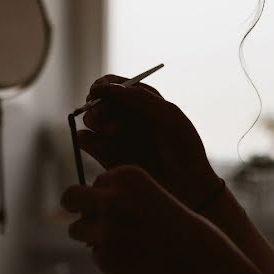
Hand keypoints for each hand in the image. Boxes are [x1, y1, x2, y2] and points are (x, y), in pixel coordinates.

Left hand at [61, 166, 226, 273]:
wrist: (200, 261)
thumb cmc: (178, 228)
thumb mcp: (151, 196)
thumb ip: (120, 196)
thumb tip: (80, 208)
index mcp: (127, 175)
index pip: (96, 182)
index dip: (106, 197)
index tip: (126, 209)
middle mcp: (112, 197)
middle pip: (70, 197)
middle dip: (74, 206)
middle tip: (88, 218)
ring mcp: (105, 228)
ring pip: (77, 228)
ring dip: (93, 236)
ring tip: (125, 244)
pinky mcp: (104, 256)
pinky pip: (94, 253)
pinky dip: (109, 257)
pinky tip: (134, 259)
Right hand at [80, 75, 217, 209]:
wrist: (187, 189)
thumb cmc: (183, 149)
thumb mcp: (168, 116)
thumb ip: (140, 98)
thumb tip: (107, 87)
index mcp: (144, 102)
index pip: (116, 85)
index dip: (105, 84)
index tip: (99, 89)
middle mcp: (127, 117)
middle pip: (100, 100)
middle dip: (101, 104)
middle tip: (109, 112)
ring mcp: (115, 137)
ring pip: (91, 118)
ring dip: (98, 120)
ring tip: (117, 132)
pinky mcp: (106, 157)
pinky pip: (86, 140)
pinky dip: (89, 139)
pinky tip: (104, 145)